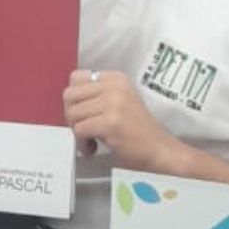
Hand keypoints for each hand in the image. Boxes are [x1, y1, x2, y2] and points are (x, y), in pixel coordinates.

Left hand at [63, 69, 185, 172]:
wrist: (160, 150)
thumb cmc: (139, 131)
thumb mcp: (120, 101)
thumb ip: (98, 95)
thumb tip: (69, 102)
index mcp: (116, 78)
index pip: (76, 78)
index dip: (75, 99)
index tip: (83, 113)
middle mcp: (115, 86)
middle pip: (70, 95)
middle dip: (71, 115)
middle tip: (84, 128)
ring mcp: (113, 103)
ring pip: (72, 114)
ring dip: (77, 132)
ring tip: (91, 140)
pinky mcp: (110, 122)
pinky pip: (79, 130)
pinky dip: (82, 143)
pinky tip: (93, 148)